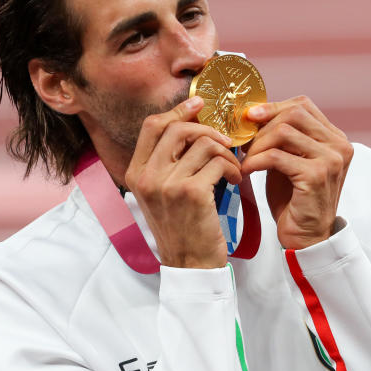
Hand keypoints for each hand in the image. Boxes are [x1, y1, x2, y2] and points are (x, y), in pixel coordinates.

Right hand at [124, 96, 241, 268]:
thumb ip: (167, 164)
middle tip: (225, 141)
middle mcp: (147, 177)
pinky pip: (218, 162)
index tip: (199, 105)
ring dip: (225, 153)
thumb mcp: (162, 194)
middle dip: (207, 129)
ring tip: (232, 168)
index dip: (178, 111)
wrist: (190, 265)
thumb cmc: (182, 228)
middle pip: (178, 128)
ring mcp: (167, 184)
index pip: (152, 126)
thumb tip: (192, 127)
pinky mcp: (191, 193)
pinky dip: (232, 168)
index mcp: (136, 173)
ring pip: (203, 144)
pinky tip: (235, 180)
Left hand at [240, 96, 352, 249]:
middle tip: (244, 142)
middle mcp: (339, 145)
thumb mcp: (289, 160)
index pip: (303, 105)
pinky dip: (256, 161)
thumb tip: (253, 114)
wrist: (306, 237)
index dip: (273, 107)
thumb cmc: (294, 200)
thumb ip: (281, 138)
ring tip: (246, 159)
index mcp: (335, 138)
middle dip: (263, 126)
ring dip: (257, 144)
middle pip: (294, 114)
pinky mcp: (316, 176)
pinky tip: (247, 170)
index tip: (250, 118)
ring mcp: (331, 160)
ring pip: (284, 132)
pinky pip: (277, 156)